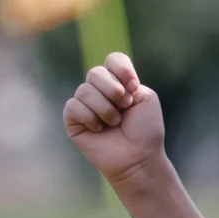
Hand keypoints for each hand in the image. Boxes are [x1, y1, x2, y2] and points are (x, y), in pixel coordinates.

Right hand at [63, 52, 164, 187]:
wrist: (138, 157)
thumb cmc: (145, 130)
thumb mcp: (146, 98)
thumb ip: (128, 80)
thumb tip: (104, 81)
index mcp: (118, 83)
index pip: (113, 60)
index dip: (122, 69)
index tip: (134, 87)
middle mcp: (100, 91)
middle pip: (95, 72)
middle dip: (113, 90)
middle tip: (125, 107)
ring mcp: (85, 105)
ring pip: (84, 91)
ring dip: (105, 108)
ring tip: (115, 123)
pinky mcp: (72, 120)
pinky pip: (73, 106)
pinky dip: (89, 117)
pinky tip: (99, 130)